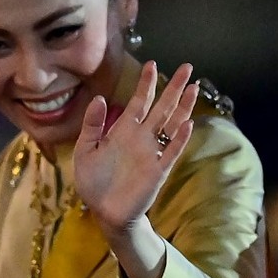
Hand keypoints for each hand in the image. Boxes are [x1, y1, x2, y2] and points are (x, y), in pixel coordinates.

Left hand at [73, 61, 197, 237]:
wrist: (104, 212)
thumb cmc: (93, 183)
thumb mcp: (84, 151)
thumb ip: (92, 126)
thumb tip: (100, 98)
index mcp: (123, 131)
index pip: (139, 102)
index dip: (146, 84)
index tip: (152, 65)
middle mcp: (141, 138)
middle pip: (162, 107)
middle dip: (174, 87)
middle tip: (187, 67)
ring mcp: (151, 153)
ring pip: (172, 125)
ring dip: (183, 107)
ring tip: (194, 88)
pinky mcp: (157, 171)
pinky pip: (171, 152)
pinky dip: (179, 139)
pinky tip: (188, 123)